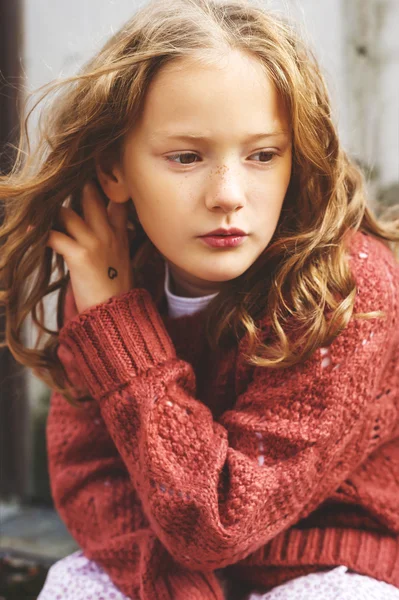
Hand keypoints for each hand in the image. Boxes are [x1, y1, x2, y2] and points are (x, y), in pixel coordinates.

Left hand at [44, 180, 133, 313]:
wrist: (115, 313)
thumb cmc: (114, 289)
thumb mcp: (121, 258)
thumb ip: (114, 237)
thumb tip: (101, 223)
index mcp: (120, 234)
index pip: (117, 200)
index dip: (104, 183)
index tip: (90, 174)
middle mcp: (109, 234)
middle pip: (90, 196)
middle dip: (73, 186)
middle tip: (55, 184)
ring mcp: (95, 243)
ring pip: (66, 213)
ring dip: (50, 213)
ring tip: (38, 212)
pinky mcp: (79, 256)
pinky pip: (54, 236)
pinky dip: (40, 234)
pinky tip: (30, 232)